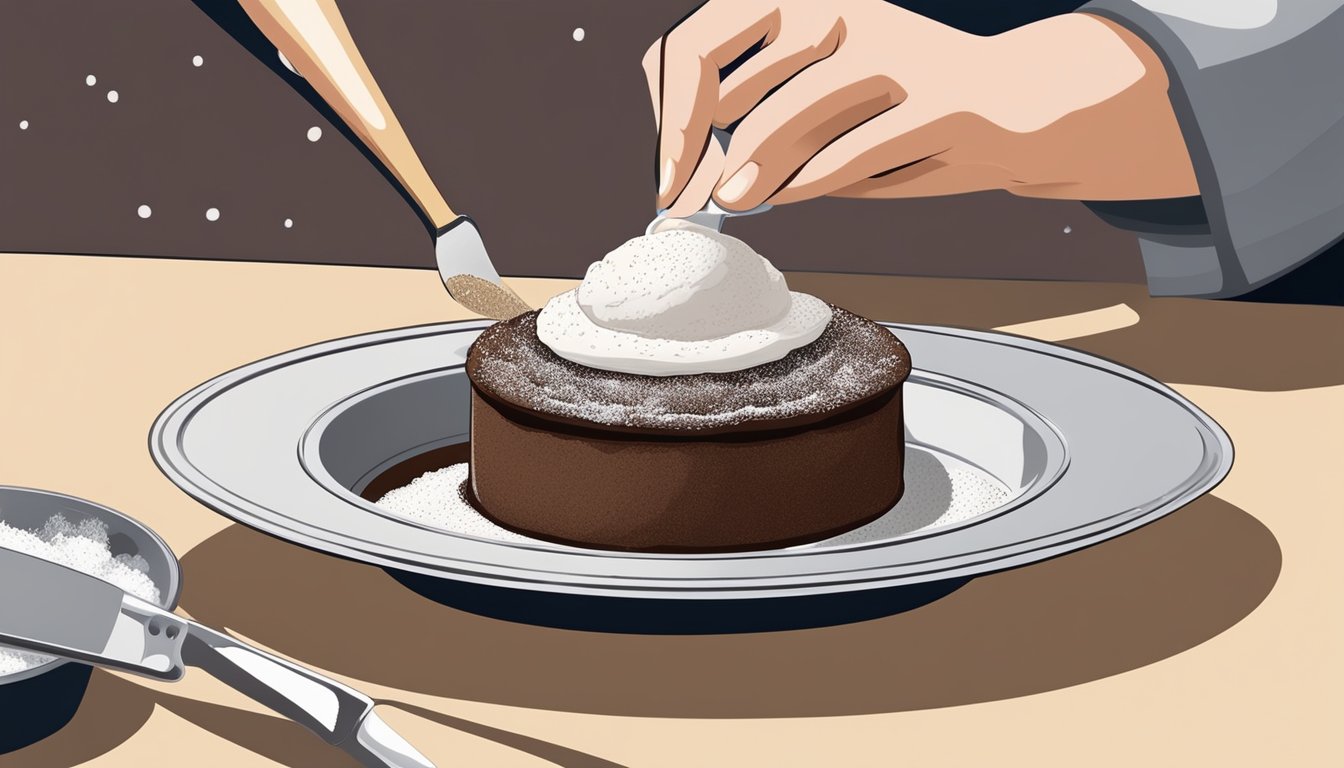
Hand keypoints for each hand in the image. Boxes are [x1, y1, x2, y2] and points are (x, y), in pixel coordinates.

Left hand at [642, 1, 1197, 214]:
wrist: (1014, 108)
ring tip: (735, 200)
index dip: (670, 114)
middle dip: (698, 146)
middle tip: (691, 199)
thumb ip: (760, 130)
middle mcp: (842, 6)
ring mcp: (894, 46)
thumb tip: (696, 177)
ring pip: (792, 111)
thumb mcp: (818, 114)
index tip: (668, 175)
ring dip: (753, 166)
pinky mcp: (941, 96)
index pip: (697, 41)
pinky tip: (793, 196)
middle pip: (732, 71)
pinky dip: (816, 179)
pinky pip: (857, 146)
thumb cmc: (901, 112)